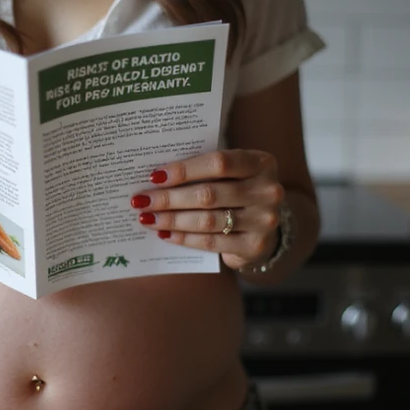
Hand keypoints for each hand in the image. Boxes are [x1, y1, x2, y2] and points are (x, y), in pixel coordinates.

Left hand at [130, 149, 283, 270]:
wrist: (265, 225)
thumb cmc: (238, 189)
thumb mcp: (232, 173)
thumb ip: (204, 170)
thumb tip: (156, 177)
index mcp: (261, 163)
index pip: (218, 163)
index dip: (184, 170)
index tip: (154, 176)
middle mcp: (267, 191)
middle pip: (209, 194)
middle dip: (169, 198)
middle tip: (141, 200)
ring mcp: (264, 221)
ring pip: (207, 220)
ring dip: (172, 220)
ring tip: (147, 218)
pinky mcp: (255, 246)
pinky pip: (211, 242)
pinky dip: (184, 238)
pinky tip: (165, 234)